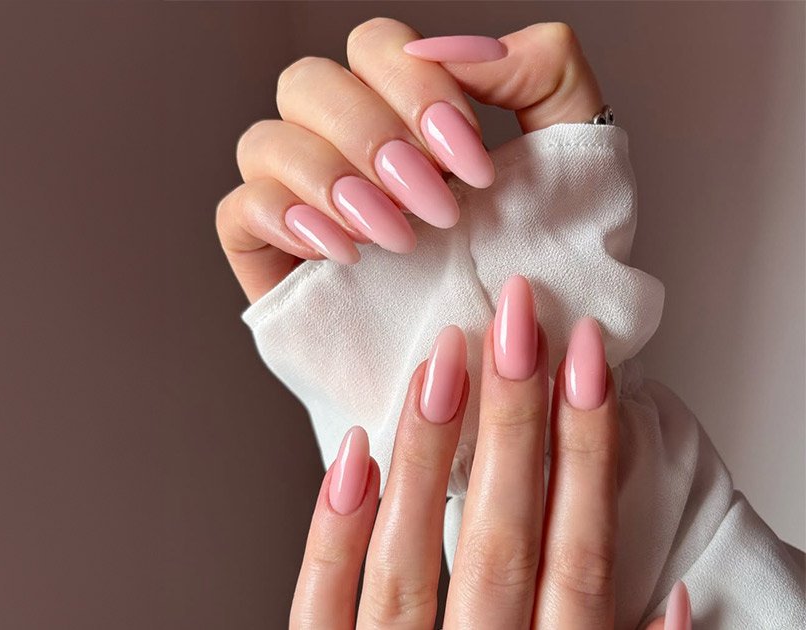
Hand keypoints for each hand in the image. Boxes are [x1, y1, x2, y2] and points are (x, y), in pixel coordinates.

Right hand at [217, 20, 603, 301]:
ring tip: (399, 237)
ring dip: (331, 178)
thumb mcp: (578, 161)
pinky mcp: (269, 261)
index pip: (373, 47)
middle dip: (371, 134)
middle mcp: (343, 147)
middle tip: (435, 201)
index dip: (415, 85)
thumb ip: (545, 73)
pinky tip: (347, 250)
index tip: (473, 158)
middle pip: (306, 82)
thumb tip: (460, 45)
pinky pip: (237, 209)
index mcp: (406, 111)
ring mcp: (299, 202)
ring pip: (263, 140)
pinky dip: (286, 217)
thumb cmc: (540, 271)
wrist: (510, 372)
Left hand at [288, 275, 692, 628]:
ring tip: (443, 363)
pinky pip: (322, 609)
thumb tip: (683, 599)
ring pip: (410, 562)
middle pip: (502, 541)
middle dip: (514, 424)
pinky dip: (335, 533)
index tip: (587, 362)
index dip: (587, 456)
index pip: (579, 559)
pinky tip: (353, 454)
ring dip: (429, 455)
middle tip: (517, 322)